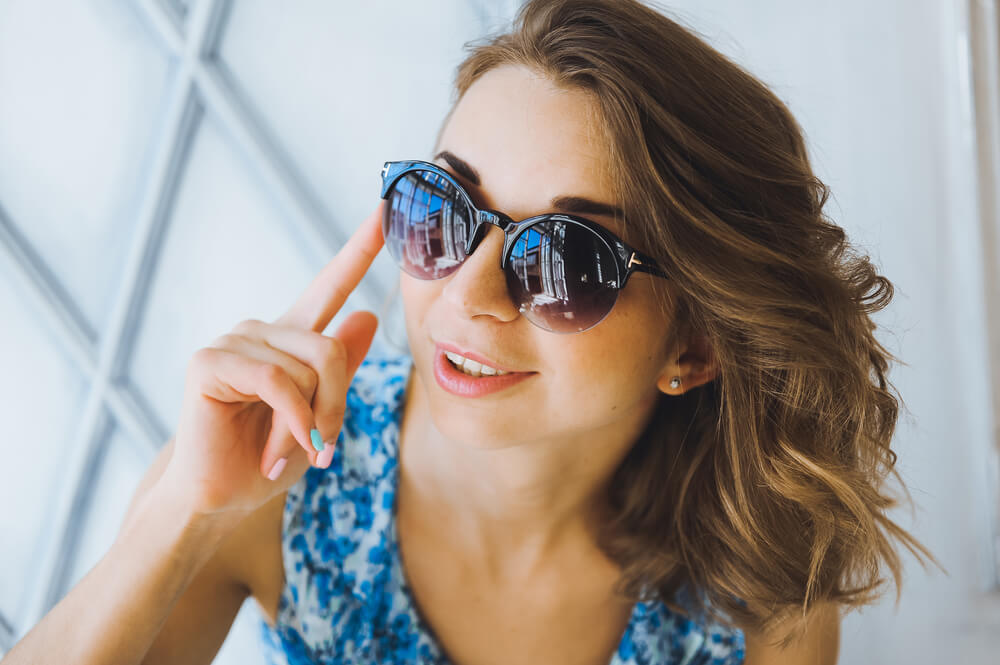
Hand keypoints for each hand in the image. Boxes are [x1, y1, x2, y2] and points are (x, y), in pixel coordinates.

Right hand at [160, 201, 385, 516]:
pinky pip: (277, 380)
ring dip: (310, 421)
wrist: (222, 497)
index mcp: (291, 338)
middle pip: (331, 349)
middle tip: (324, 447)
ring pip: (308, 367)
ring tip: (290, 449)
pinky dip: (290, 420)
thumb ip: (341, 368)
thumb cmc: (268, 455)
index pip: (330, 285)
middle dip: (336, 406)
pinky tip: (277, 449)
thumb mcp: (320, 414)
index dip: (358, 250)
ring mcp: (234, 341)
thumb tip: (366, 314)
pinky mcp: (210, 361)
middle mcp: (262, 330)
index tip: (384, 211)